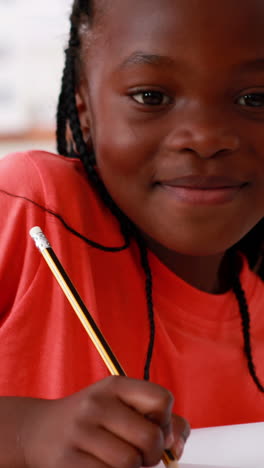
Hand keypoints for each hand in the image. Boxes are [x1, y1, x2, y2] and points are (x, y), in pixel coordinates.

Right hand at [22, 376, 189, 467]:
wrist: (40, 430)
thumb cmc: (92, 420)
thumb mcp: (120, 405)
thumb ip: (158, 418)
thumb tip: (176, 445)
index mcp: (114, 385)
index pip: (161, 399)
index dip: (166, 421)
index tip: (155, 429)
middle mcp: (97, 404)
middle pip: (151, 438)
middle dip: (153, 453)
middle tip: (141, 454)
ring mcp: (81, 432)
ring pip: (131, 463)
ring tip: (119, 460)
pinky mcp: (69, 461)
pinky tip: (104, 466)